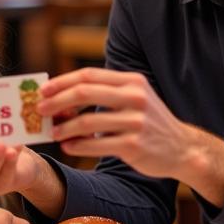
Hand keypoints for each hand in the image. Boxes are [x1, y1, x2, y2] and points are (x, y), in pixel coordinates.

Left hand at [38, 69, 223, 197]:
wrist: (181, 148)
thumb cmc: (149, 122)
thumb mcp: (134, 98)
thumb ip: (105, 94)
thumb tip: (62, 97)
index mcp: (132, 81)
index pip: (89, 75)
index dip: (62, 82)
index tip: (43, 90)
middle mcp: (135, 97)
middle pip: (85, 92)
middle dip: (58, 101)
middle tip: (41, 110)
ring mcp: (136, 122)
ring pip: (88, 121)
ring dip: (65, 127)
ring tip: (54, 133)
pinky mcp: (134, 145)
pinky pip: (97, 144)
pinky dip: (78, 145)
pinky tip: (68, 147)